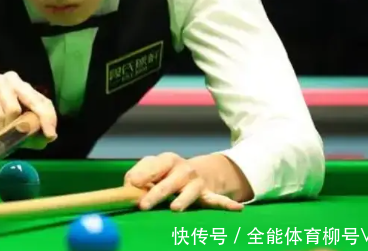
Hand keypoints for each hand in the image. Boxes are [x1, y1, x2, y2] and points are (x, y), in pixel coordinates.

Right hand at [0, 71, 57, 148]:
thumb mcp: (10, 134)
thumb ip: (28, 135)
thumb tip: (49, 138)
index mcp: (22, 89)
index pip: (43, 102)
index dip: (49, 118)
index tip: (51, 136)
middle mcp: (13, 81)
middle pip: (35, 101)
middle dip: (40, 122)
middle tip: (42, 139)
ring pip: (15, 110)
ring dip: (10, 132)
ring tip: (1, 145)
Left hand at [125, 153, 244, 211]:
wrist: (196, 171)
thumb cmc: (167, 172)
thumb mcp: (153, 168)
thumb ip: (138, 175)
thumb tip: (129, 186)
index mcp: (167, 160)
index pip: (154, 165)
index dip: (143, 174)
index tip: (132, 183)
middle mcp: (183, 168)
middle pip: (168, 182)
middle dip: (156, 193)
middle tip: (143, 204)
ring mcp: (196, 181)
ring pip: (189, 192)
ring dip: (182, 199)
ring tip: (175, 208)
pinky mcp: (208, 193)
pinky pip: (218, 200)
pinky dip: (227, 204)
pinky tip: (237, 208)